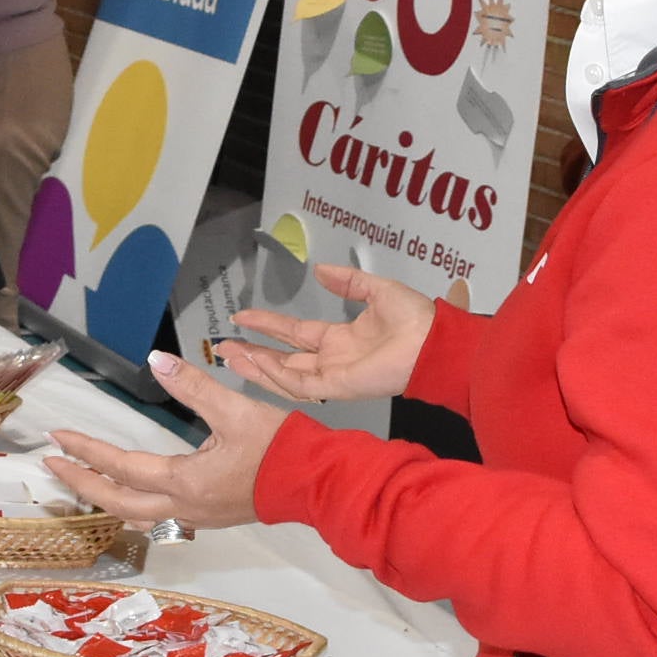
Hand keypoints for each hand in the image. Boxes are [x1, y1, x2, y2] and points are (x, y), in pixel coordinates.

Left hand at [47, 352, 285, 531]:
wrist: (317, 483)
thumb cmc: (279, 447)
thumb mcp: (236, 409)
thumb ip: (194, 386)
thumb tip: (157, 360)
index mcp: (184, 482)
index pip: (121, 468)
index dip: (86, 452)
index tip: (58, 440)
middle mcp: (183, 507)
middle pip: (118, 504)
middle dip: (82, 484)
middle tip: (54, 466)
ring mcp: (197, 518)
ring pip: (136, 518)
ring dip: (106, 501)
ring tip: (85, 484)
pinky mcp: (210, 517)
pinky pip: (156, 519)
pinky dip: (132, 508)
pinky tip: (133, 496)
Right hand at [221, 262, 434, 403]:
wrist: (433, 341)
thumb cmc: (415, 319)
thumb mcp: (375, 289)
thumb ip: (347, 281)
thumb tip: (321, 270)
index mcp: (340, 339)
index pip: (294, 334)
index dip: (268, 325)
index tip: (243, 316)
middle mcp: (332, 359)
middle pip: (282, 359)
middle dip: (252, 352)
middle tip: (224, 345)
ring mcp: (333, 376)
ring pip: (284, 375)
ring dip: (256, 365)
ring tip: (230, 354)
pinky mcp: (337, 387)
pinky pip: (300, 384)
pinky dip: (277, 374)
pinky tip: (257, 360)